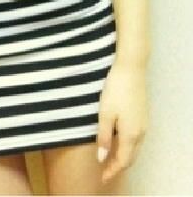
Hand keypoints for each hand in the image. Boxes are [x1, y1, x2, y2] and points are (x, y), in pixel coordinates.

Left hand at [97, 61, 148, 183]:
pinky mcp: (143, 114)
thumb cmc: (115, 89)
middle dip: (118, 166)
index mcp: (131, 134)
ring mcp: (144, 123)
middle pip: (131, 157)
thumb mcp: (105, 114)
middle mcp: (141, 132)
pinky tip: (118, 141)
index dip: (112, 171)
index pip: (123, 161)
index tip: (102, 178)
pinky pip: (136, 138)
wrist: (131, 68)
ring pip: (134, 148)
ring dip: (123, 156)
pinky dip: (127, 145)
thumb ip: (104, 137)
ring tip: (109, 158)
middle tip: (105, 171)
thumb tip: (102, 158)